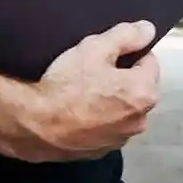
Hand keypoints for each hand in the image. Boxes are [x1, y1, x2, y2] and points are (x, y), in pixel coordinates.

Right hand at [0, 20, 161, 162]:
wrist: (33, 124)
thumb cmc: (67, 83)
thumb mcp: (96, 48)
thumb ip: (127, 35)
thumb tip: (148, 30)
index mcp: (144, 93)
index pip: (149, 62)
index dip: (129, 53)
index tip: (107, 54)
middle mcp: (139, 121)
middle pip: (138, 88)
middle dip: (122, 78)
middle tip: (93, 70)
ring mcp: (119, 140)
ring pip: (122, 110)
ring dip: (111, 101)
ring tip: (83, 92)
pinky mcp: (99, 152)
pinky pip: (105, 128)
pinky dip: (97, 120)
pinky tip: (77, 112)